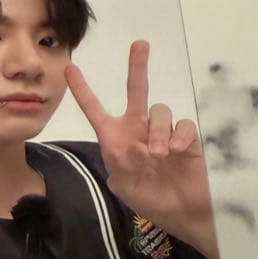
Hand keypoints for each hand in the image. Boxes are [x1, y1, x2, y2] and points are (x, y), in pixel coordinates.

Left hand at [65, 40, 218, 258]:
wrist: (184, 214)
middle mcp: (139, 129)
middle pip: (137, 91)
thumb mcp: (124, 187)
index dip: (83, 91)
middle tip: (140, 44)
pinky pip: (182, 124)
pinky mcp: (187, 137)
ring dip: (158, 132)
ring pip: (159, 111)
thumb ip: (119, 164)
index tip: (70, 69)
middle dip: (137, 67)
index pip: (96, 111)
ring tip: (159, 156)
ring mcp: (164, 131)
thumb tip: (128, 146)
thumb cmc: (151, 201)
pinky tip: (177, 152)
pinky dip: (179, 136)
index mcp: (117, 139)